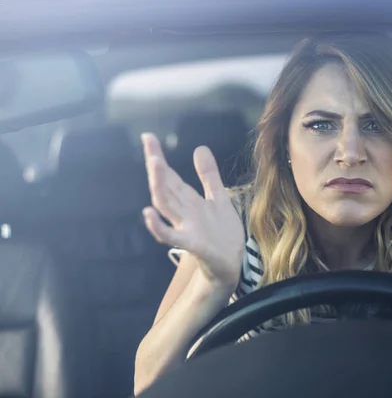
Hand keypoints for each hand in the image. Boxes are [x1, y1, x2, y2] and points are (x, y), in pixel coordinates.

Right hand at [141, 133, 244, 286]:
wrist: (232, 265)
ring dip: (159, 186)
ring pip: (167, 205)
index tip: (148, 137)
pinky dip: (158, 226)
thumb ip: (209, 176)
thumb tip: (199, 147)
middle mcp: (184, 212)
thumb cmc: (223, 235)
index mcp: (189, 201)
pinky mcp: (192, 244)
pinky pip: (172, 236)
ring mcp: (186, 228)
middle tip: (148, 143)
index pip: (171, 176)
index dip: (160, 157)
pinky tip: (149, 214)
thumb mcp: (219, 199)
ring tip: (154, 164)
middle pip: (165, 187)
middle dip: (156, 166)